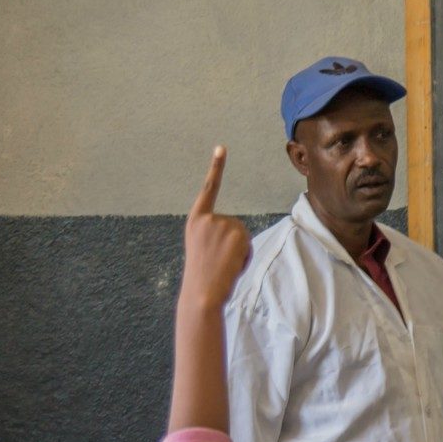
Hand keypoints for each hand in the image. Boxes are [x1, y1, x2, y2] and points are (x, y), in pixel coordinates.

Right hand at [181, 147, 250, 308]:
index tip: (221, 148)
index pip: (208, 190)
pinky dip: (243, 257)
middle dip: (232, 245)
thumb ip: (215, 237)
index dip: (216, 168)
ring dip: (237, 253)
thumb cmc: (203, 278)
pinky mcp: (236, 231)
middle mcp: (207, 218)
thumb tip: (236, 236)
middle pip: (233, 226)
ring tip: (222, 265)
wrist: (202, 293)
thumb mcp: (203, 251)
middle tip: (217, 262)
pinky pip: (247, 244)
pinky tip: (230, 265)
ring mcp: (222, 223)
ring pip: (241, 235)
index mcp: (195, 221)